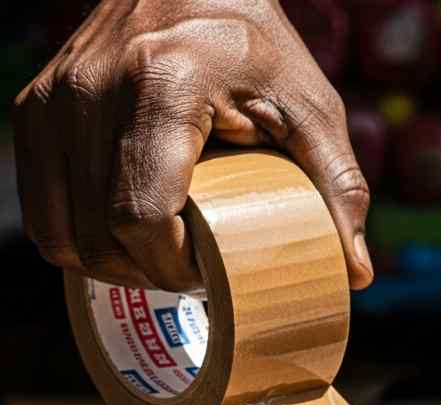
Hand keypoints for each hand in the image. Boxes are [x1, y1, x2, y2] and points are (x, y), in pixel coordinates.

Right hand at [13, 0, 372, 292]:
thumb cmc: (258, 46)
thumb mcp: (313, 110)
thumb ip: (341, 188)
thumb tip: (355, 273)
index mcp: (163, 85)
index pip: (141, 216)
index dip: (175, 267)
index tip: (214, 272)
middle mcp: (92, 89)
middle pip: (100, 234)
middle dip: (149, 274)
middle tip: (195, 272)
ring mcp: (56, 99)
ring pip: (61, 232)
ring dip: (113, 266)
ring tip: (162, 260)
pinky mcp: (37, 110)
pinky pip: (42, 209)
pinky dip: (79, 241)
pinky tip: (124, 241)